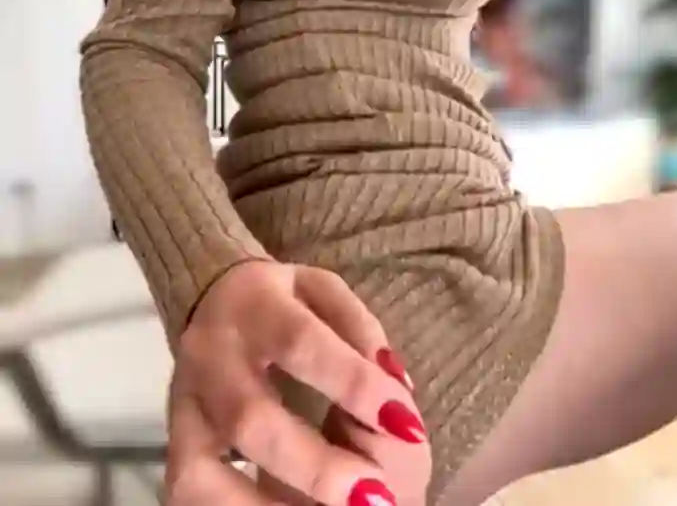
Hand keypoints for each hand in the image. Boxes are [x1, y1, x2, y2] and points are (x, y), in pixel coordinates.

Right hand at [166, 260, 430, 505]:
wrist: (208, 295)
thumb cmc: (282, 299)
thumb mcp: (324, 289)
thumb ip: (359, 329)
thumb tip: (394, 388)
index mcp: (254, 305)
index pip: (301, 343)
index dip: (352, 383)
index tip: (405, 423)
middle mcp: (210, 354)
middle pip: (251, 418)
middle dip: (314, 466)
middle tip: (375, 496)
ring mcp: (184, 403)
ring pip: (201, 471)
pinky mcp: (175, 441)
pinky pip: (187, 491)